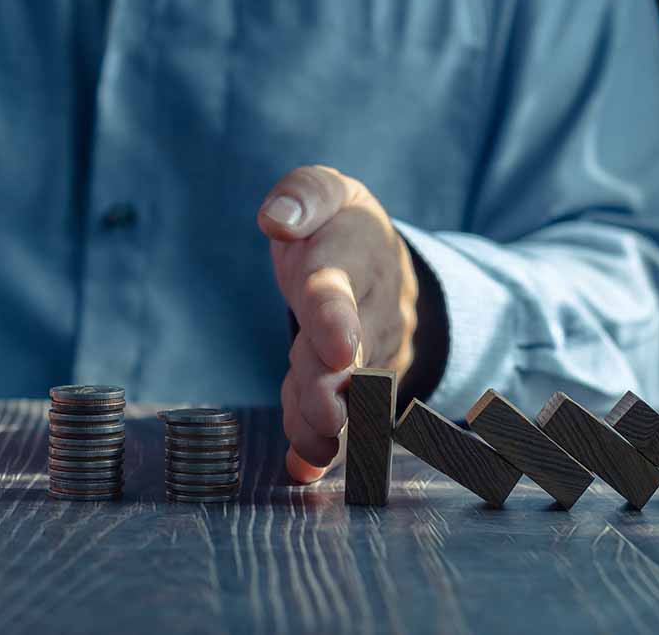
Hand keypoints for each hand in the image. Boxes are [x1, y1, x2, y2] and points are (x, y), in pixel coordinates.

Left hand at [258, 166, 417, 482]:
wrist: (382, 260)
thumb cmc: (339, 226)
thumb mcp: (326, 191)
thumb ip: (303, 196)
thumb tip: (276, 220)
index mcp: (354, 257)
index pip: (340, 289)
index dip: (336, 319)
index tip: (336, 348)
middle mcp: (373, 310)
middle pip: (352, 354)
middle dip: (335, 386)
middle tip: (324, 418)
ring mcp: (375, 351)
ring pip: (351, 392)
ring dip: (331, 421)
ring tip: (313, 448)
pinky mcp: (365, 384)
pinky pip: (345, 413)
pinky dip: (324, 443)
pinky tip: (304, 467)